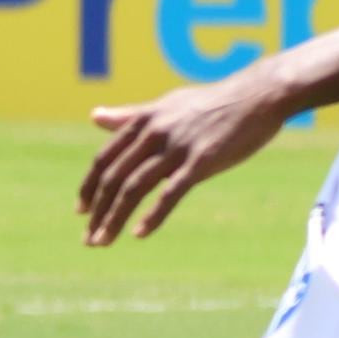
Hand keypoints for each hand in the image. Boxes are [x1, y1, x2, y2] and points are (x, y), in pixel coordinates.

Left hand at [78, 70, 290, 242]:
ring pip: (135, 188)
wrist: (258, 95)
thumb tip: (93, 116)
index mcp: (143, 121)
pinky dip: (153, 215)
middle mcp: (153, 133)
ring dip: (115, 218)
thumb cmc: (212, 102)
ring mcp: (177, 147)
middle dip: (98, 211)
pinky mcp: (202, 161)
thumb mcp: (165, 105)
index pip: (105, 159)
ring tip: (102, 242)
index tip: (80, 211)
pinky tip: (139, 234)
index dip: (89, 187)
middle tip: (88, 239)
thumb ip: (129, 116)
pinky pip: (170, 193)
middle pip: (115, 177)